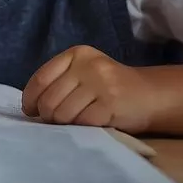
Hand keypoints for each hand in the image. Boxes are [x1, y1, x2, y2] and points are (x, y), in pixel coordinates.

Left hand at [22, 45, 155, 133]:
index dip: (30, 99)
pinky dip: (82, 128)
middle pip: (49, 100)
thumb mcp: (84, 73)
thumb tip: (30, 107)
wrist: (152, 95)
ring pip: (63, 114)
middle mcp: (88, 65)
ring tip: (77, 121)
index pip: (41, 78)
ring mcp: (101, 84)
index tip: (30, 111)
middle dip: (48, 116)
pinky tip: (91, 124)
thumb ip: (59, 82)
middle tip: (58, 121)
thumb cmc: (110, 88)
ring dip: (65, 124)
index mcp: (77, 54)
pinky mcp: (111, 104)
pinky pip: (82, 123)